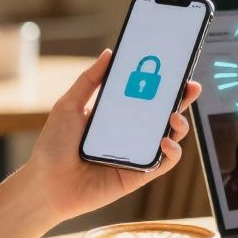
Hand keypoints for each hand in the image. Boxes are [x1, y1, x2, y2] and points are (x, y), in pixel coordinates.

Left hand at [22, 50, 201, 222]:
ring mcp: (136, 154)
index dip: (163, 83)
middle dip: (182, 100)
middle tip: (191, 86)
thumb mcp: (69, 105)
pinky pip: (163, 163)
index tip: (175, 68)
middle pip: (163, 114)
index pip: (145, 95)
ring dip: (180, 125)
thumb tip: (110, 53)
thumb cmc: (53, 146)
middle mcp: (130, 134)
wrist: (46, 185)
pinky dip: (171, 152)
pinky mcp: (139, 175)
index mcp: (116, 115)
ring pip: (169, 137)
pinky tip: (165, 142)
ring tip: (175, 116)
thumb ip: (90, 80)